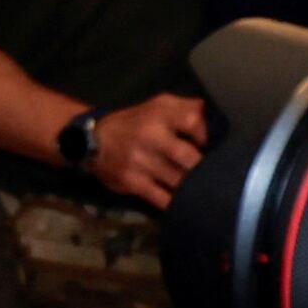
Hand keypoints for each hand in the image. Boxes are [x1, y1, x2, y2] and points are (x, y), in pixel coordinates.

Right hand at [94, 91, 209, 206]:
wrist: (93, 141)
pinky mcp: (132, 182)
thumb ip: (188, 107)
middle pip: (190, 157)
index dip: (205, 134)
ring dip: (193, 186)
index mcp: (159, 114)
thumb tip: (214, 116)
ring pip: (179, 181)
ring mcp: (141, 161)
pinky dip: (175, 202)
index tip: (206, 144)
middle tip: (211, 172)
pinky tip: (183, 202)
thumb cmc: (136, 123)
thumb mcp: (159, 105)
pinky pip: (163, 199)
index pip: (193, 121)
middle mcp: (150, 136)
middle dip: (203, 167)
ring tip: (202, 187)